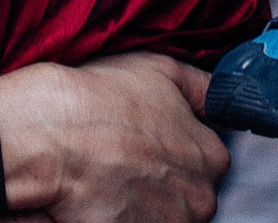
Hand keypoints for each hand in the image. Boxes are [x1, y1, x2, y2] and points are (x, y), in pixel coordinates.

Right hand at [0, 56, 226, 222]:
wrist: (54, 136)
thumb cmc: (103, 98)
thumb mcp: (161, 70)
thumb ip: (202, 87)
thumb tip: (222, 97)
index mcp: (212, 158)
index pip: (210, 161)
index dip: (179, 149)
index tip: (153, 142)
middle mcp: (200, 200)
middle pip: (191, 195)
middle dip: (167, 182)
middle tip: (129, 160)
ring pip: (167, 217)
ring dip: (147, 204)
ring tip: (113, 179)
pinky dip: (123, 218)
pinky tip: (103, 200)